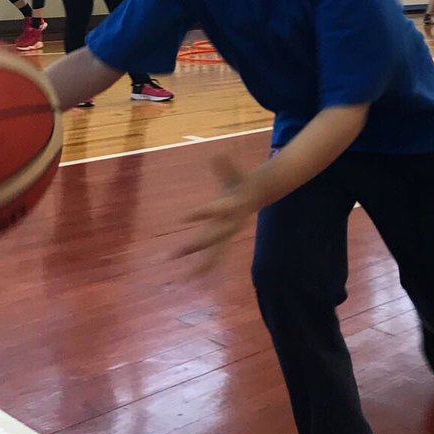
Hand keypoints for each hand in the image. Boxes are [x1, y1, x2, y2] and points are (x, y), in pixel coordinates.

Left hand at [177, 158, 254, 274]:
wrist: (256, 194)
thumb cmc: (241, 181)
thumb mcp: (235, 172)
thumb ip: (225, 166)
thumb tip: (216, 154)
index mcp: (231, 207)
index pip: (214, 211)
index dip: (200, 214)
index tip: (182, 218)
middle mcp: (229, 224)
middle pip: (213, 237)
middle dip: (195, 245)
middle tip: (177, 251)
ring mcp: (227, 234)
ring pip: (215, 254)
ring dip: (200, 266)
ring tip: (185, 278)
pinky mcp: (224, 239)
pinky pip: (215, 256)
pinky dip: (205, 267)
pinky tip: (193, 278)